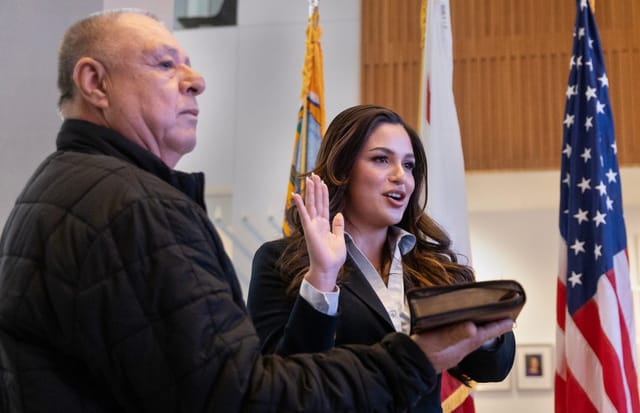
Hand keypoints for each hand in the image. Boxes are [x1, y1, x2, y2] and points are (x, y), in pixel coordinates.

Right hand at [292, 174, 345, 291]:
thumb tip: (339, 214)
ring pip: (310, 204)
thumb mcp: (339, 239)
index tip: (322, 183)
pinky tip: (295, 194)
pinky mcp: (308, 229)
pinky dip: (299, 204)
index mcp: (324, 225)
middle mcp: (316, 223)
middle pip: (316, 202)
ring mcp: (312, 226)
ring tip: (309, 178)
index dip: (323, 194)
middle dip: (316, 188)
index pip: (323, 206)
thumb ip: (338, 226)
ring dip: (310, 191)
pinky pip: (303, 214)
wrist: (328, 269)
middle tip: (314, 175)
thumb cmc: (333, 258)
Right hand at [411, 318, 513, 372]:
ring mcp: (453, 349)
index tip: (511, 320)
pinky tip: (462, 328)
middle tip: (504, 319)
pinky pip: (460, 339)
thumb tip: (472, 326)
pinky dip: (465, 331)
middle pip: (481, 335)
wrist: (409, 364)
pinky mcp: (444, 348)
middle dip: (492, 327)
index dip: (498, 326)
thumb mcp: (438, 340)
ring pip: (471, 338)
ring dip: (481, 329)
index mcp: (462, 344)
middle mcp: (460, 347)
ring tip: (487, 322)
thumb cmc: (422, 352)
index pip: (485, 333)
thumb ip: (454, 334)